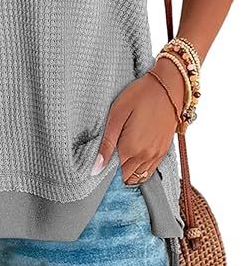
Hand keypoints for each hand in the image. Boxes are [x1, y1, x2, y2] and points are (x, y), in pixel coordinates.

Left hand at [91, 57, 184, 184]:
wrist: (169, 86)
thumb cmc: (140, 95)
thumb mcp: (116, 115)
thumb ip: (106, 144)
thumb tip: (96, 168)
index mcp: (131, 148)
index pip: (114, 174)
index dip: (104, 172)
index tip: (97, 166)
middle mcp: (146, 156)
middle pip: (126, 178)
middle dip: (114, 174)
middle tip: (105, 160)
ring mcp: (157, 155)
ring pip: (139, 177)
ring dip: (127, 173)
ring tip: (117, 158)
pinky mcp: (164, 150)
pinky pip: (150, 170)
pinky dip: (139, 169)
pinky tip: (132, 157)